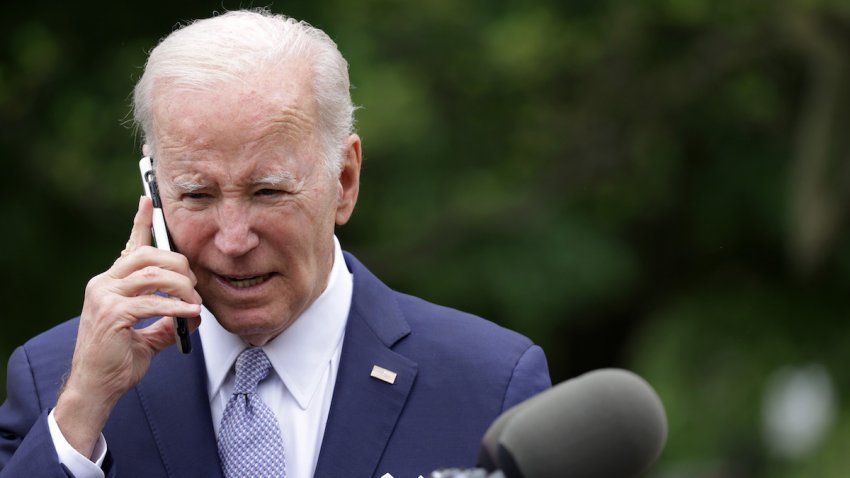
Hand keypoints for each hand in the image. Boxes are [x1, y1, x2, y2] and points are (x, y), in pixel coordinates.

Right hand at [54, 196, 201, 457]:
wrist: (96, 388)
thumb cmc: (117, 362)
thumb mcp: (146, 335)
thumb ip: (164, 321)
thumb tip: (189, 317)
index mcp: (110, 283)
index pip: (129, 246)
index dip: (141, 223)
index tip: (149, 201)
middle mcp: (104, 283)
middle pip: (149, 255)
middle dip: (180, 265)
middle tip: (195, 285)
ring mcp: (105, 297)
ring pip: (154, 274)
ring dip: (182, 287)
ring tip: (195, 303)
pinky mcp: (113, 314)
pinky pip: (153, 302)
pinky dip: (177, 307)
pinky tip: (191, 314)